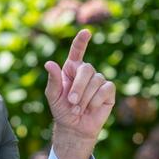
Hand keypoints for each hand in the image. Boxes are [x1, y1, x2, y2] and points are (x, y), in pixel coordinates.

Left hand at [44, 29, 114, 158]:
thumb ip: (53, 80)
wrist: (74, 126)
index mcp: (71, 69)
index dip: (81, 41)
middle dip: (78, 87)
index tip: (86, 32)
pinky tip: (91, 108)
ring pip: (96, 81)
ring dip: (85, 98)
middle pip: (87, 69)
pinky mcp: (109, 91)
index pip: (77, 51)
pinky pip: (105, 89)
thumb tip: (49, 63)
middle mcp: (86, 72)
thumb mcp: (53, 96)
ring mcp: (99, 80)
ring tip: (78, 108)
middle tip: (72, 102)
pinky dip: (96, 100)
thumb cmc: (62, 110)